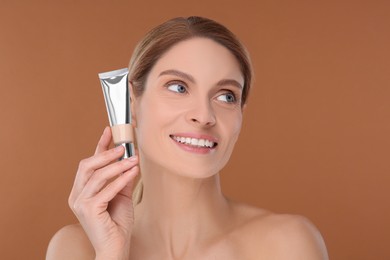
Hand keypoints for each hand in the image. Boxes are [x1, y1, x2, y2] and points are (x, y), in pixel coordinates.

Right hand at [68, 127, 138, 258]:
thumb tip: (131, 159)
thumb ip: (122, 178)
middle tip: (123, 146)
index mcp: (81, 190)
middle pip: (87, 166)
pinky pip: (106, 189)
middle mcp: (77, 195)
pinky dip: (121, 179)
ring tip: (133, 159)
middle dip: (106, 153)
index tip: (109, 130)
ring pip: (97, 175)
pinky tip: (133, 172)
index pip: (89, 163)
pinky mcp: (88, 210)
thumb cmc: (117, 223)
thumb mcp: (121, 195)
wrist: (116, 247)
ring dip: (117, 165)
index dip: (99, 145)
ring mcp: (80, 203)